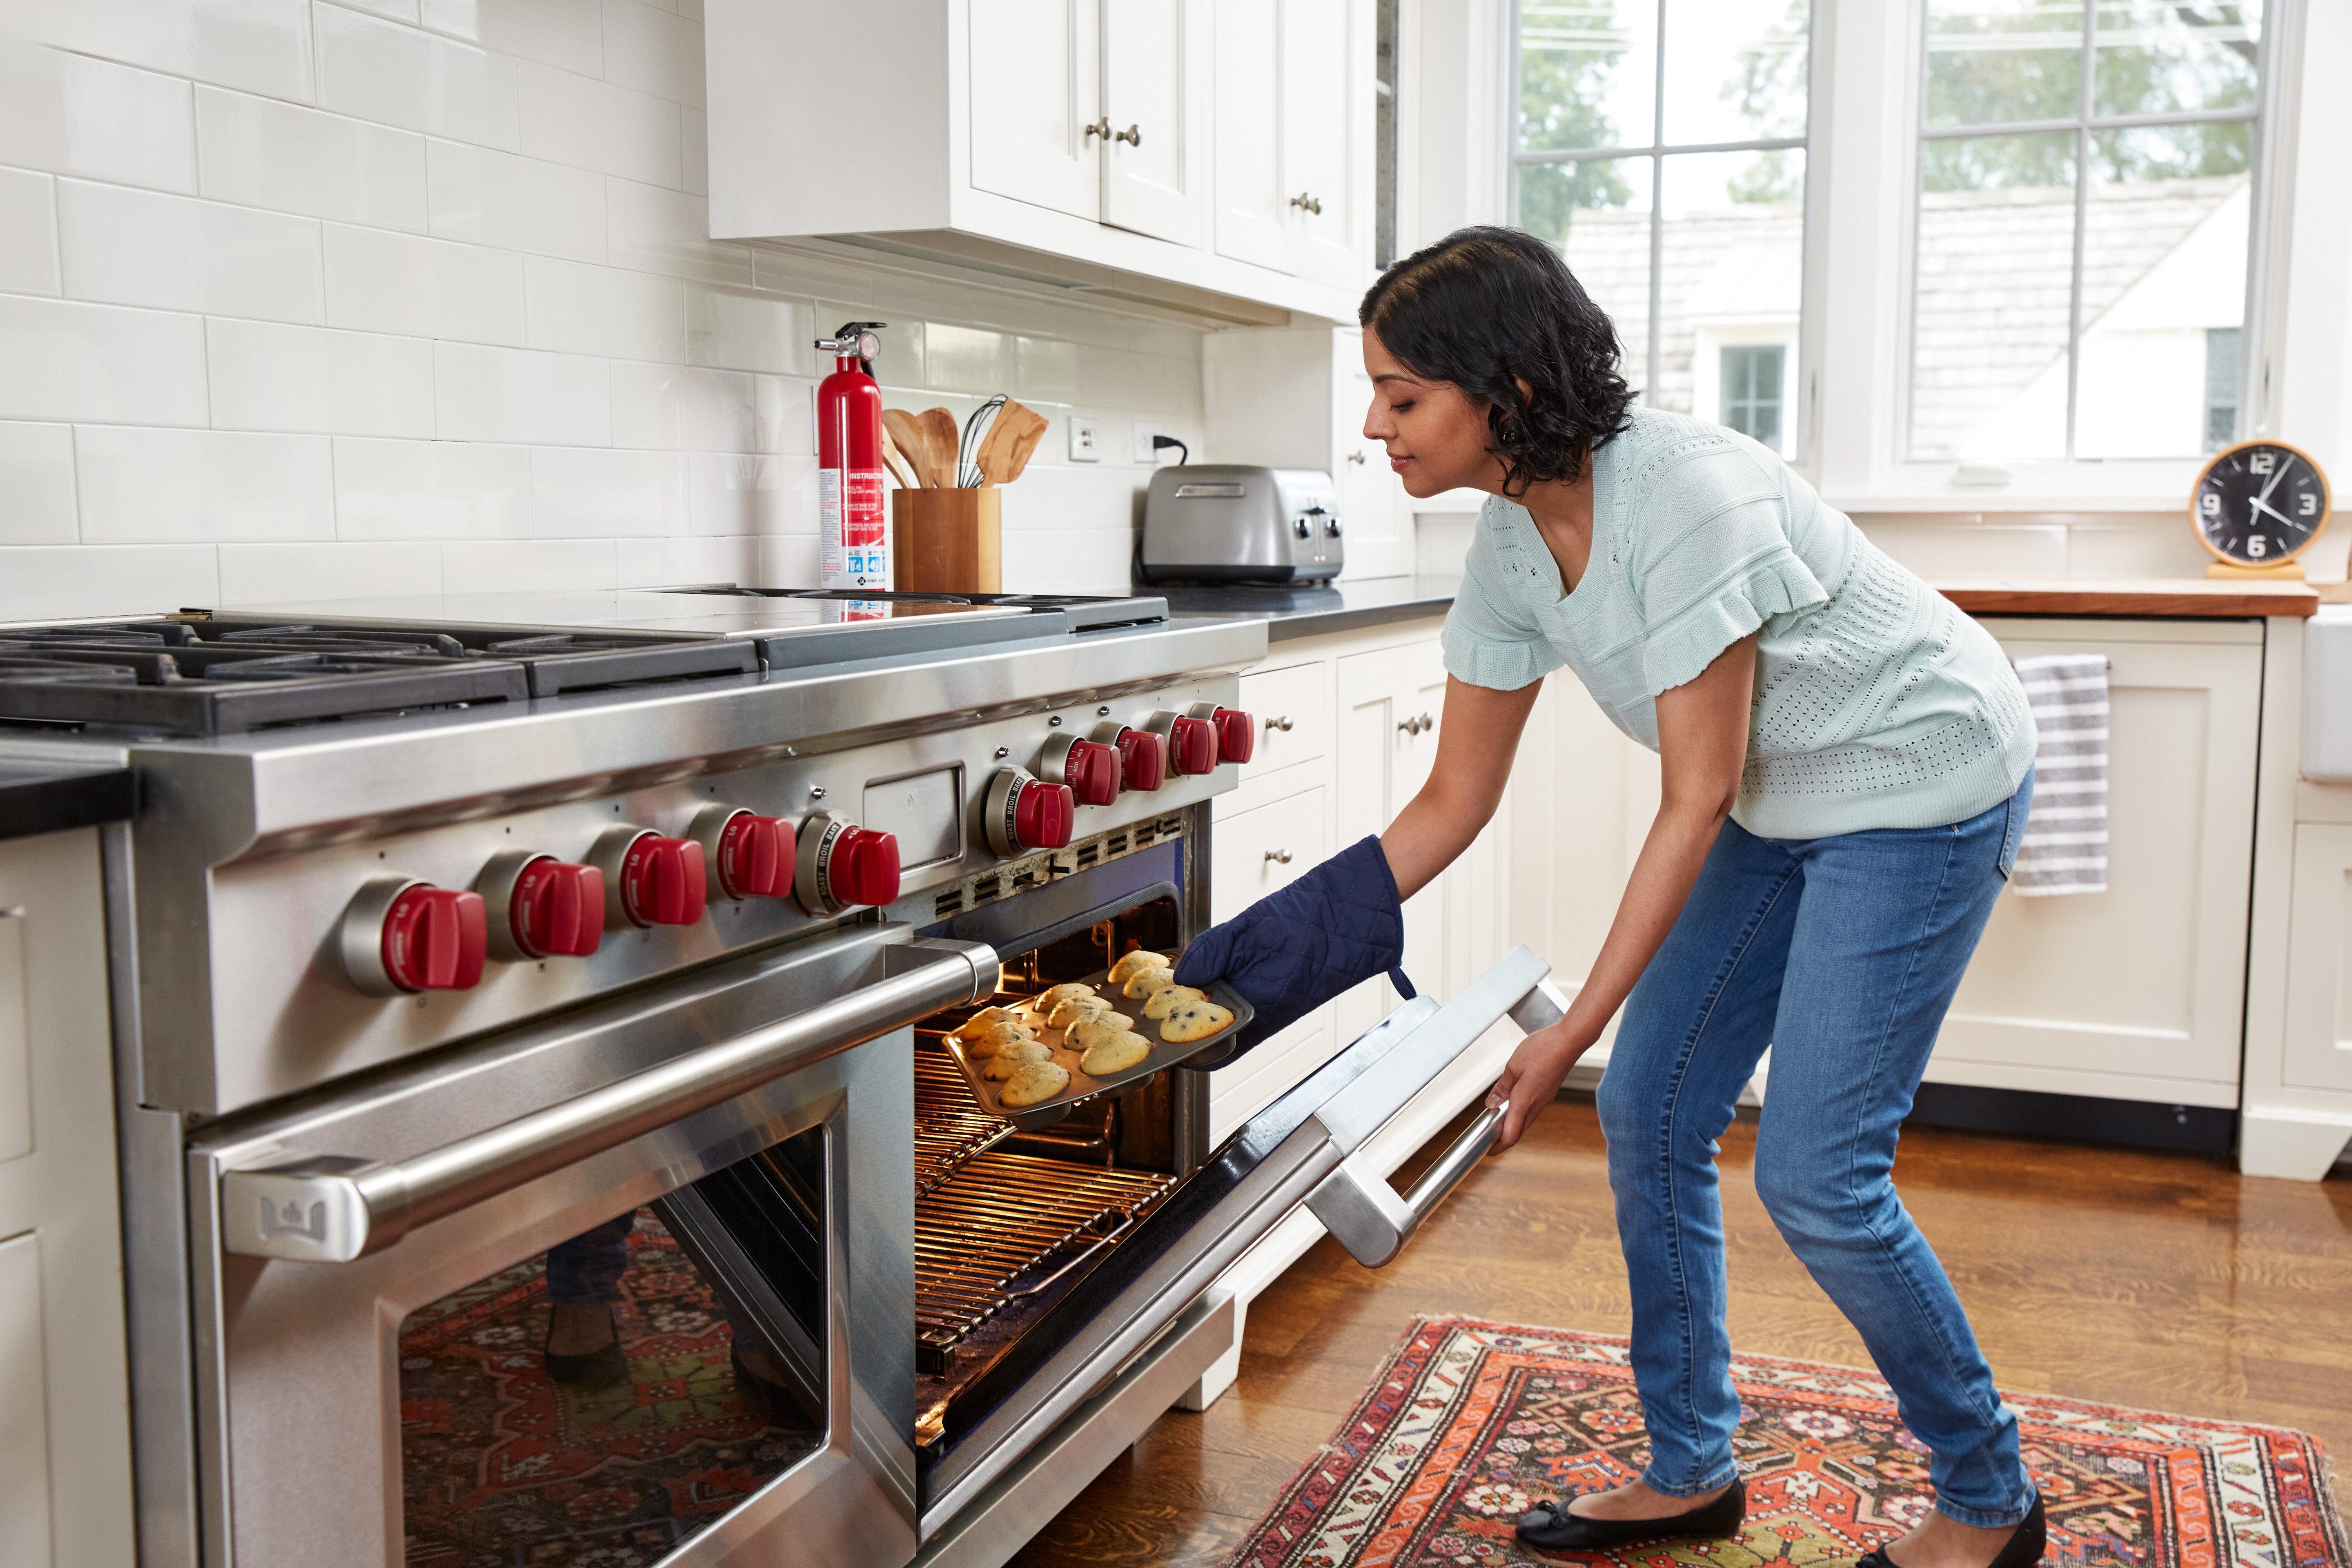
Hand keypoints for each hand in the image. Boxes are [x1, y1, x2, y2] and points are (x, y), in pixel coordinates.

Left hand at [1484, 1021, 1594, 1151]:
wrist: (1569, 1042)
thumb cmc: (1543, 1050)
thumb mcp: (1513, 1067)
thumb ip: (1502, 1088)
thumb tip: (1492, 1104)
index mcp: (1524, 1101)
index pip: (1511, 1135)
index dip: (1498, 1147)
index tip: (1487, 1151)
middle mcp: (1536, 1105)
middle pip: (1518, 1132)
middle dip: (1503, 1140)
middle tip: (1489, 1141)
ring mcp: (1544, 1100)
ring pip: (1525, 1122)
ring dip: (1511, 1127)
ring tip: (1497, 1123)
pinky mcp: (1548, 1093)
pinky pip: (1532, 1111)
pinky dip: (1520, 1115)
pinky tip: (1512, 1106)